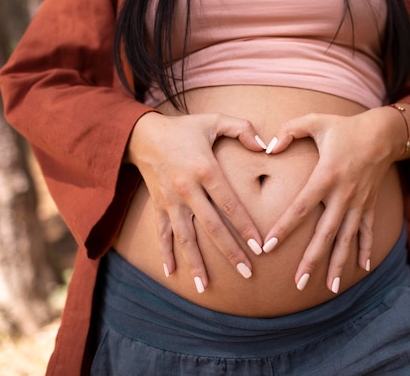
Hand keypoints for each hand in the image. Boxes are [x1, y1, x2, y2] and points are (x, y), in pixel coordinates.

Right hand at [126, 112, 265, 291]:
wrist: (143, 134)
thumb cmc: (184, 128)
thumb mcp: (214, 121)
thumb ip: (242, 129)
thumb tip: (266, 146)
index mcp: (205, 170)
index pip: (229, 204)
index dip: (246, 227)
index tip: (260, 247)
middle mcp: (187, 189)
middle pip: (212, 227)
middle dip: (230, 252)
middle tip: (247, 273)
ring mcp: (170, 200)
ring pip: (185, 237)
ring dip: (195, 262)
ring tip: (205, 287)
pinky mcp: (158, 206)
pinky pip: (162, 233)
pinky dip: (165, 252)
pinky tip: (171, 273)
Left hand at [262, 107, 407, 292]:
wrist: (383, 134)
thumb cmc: (345, 128)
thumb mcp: (316, 121)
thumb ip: (289, 130)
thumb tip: (267, 147)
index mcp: (326, 176)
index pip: (300, 208)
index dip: (284, 228)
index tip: (268, 246)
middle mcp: (343, 194)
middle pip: (325, 233)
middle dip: (312, 259)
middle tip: (298, 283)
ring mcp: (358, 203)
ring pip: (346, 239)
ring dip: (338, 263)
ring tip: (329, 287)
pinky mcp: (369, 205)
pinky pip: (367, 232)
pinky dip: (365, 250)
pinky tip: (361, 269)